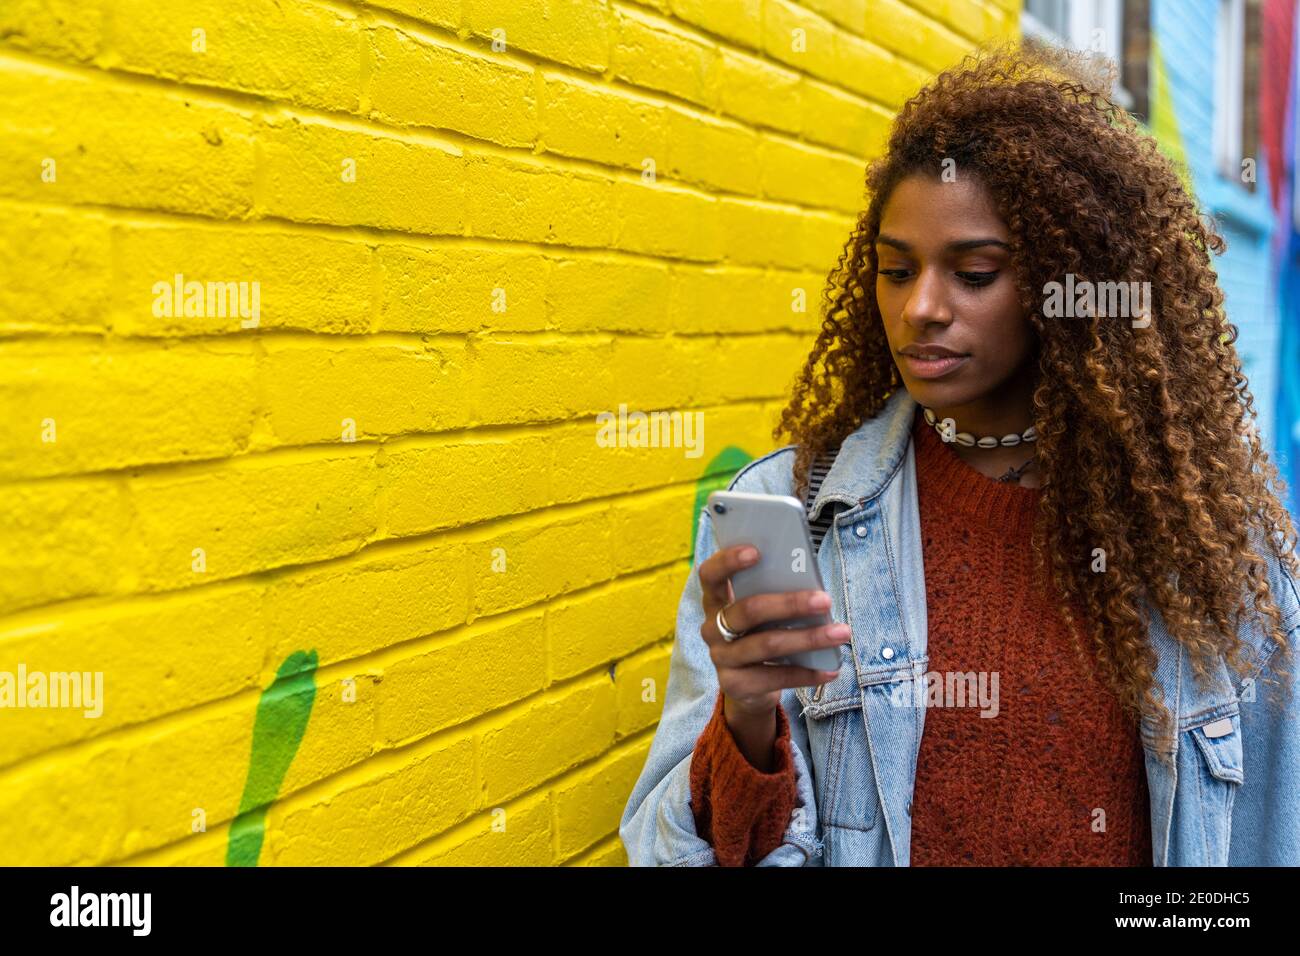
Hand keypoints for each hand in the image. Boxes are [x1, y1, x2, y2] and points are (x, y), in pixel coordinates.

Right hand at [697, 544, 849, 725]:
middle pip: (748, 611)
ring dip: (809, 638)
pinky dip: (808, 673)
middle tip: (825, 600)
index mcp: (715, 601)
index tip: (756, 551)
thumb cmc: (760, 634)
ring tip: (841, 633)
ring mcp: (721, 658)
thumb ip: (773, 596)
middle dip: (790, 604)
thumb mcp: (761, 614)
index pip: (710, 575)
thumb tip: (812, 585)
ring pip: (767, 644)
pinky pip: (776, 677)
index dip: (728, 561)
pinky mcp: (734, 685)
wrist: (747, 687)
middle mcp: (711, 629)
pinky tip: (831, 669)